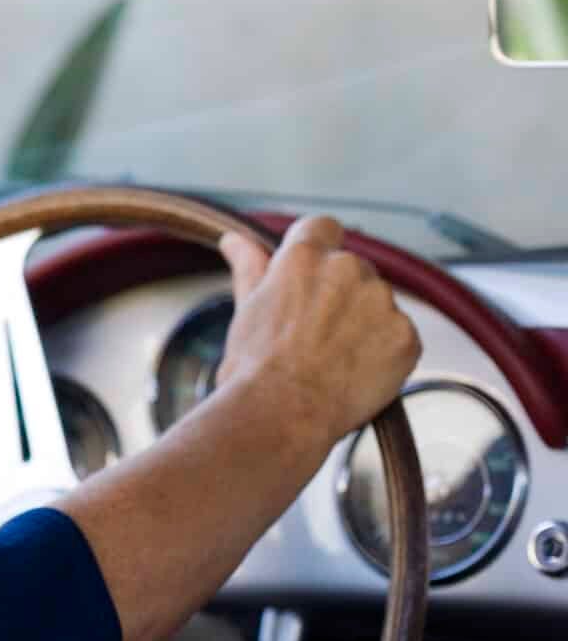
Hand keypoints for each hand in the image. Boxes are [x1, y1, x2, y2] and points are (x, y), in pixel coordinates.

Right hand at [215, 216, 420, 444]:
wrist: (283, 412)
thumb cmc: (255, 367)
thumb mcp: (246, 309)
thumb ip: (249, 267)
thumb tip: (234, 240)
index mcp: (304, 258)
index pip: (323, 227)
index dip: (318, 249)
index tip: (311, 277)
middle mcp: (347, 269)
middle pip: (353, 269)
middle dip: (340, 295)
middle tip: (314, 334)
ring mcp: (381, 302)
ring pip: (377, 303)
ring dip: (364, 323)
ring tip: (333, 359)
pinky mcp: (406, 336)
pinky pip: (399, 336)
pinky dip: (384, 352)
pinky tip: (355, 372)